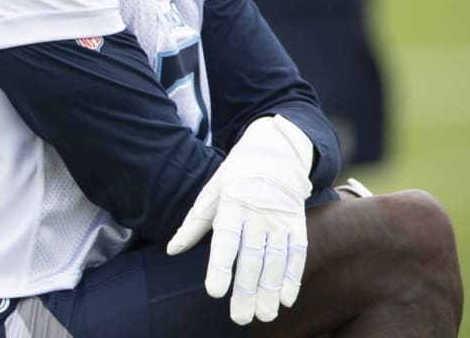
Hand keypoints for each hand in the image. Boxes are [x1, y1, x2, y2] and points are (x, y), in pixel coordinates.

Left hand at [166, 115, 313, 324]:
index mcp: (232, 204)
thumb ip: (193, 223)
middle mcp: (259, 214)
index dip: (221, 266)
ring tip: (264, 315)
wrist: (277, 152)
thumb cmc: (237, 175)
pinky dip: (293, 278)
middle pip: (252, 258)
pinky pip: (298, 255)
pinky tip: (286, 299)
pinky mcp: (297, 224)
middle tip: (239, 318)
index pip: (226, 240)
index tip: (215, 292)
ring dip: (270, 291)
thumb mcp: (211, 190)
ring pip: (276, 261)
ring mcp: (281, 220)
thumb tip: (171, 249)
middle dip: (246, 291)